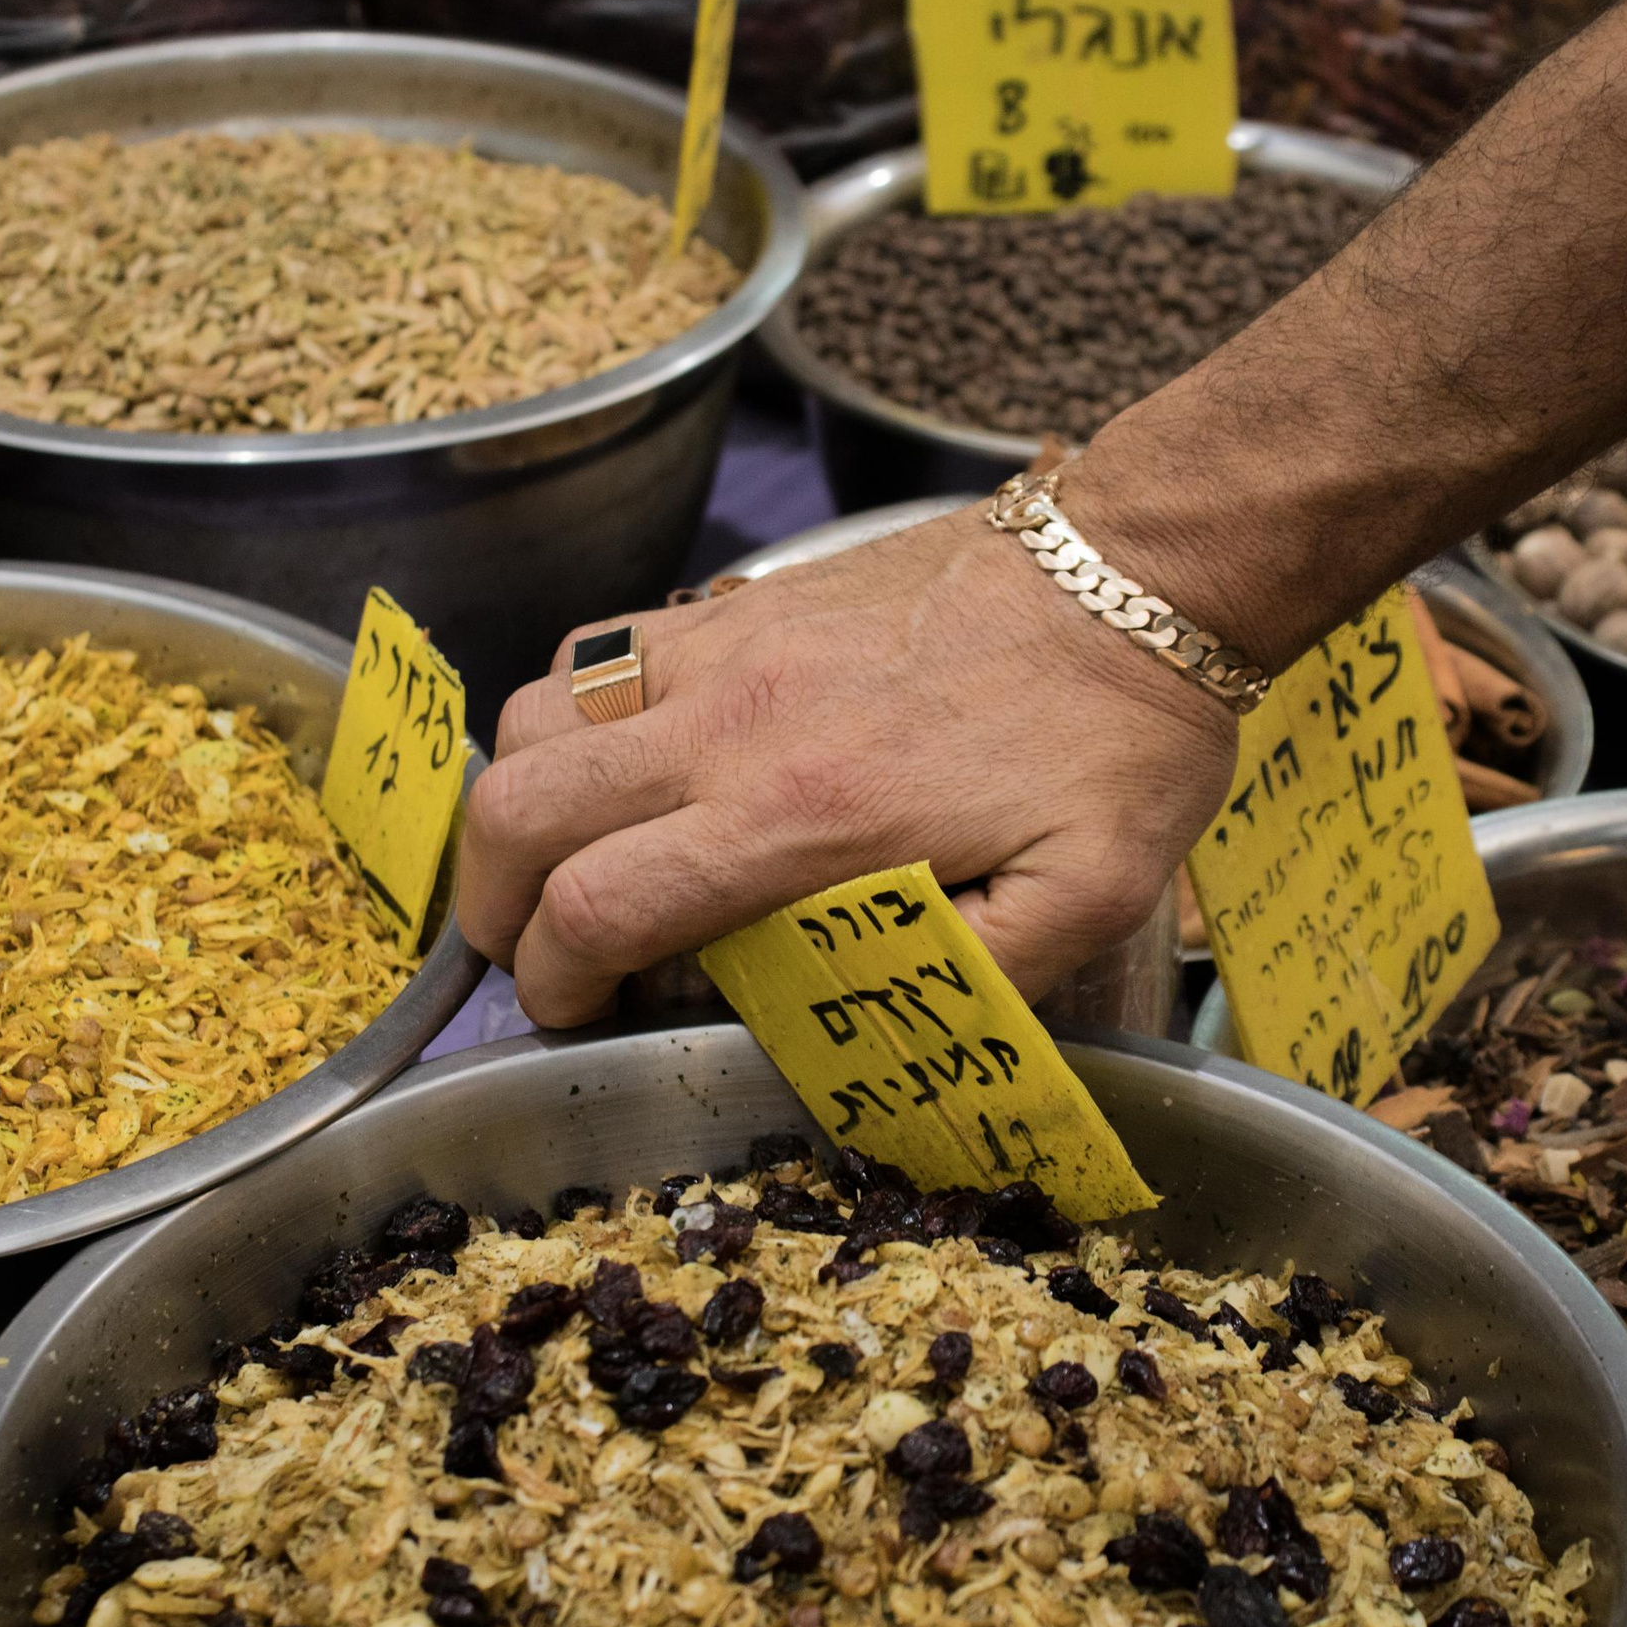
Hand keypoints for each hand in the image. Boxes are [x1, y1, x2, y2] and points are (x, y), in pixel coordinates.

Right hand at [456, 501, 1239, 1026]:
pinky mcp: (744, 601)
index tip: (570, 1014)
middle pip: (524, 807)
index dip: (556, 981)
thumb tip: (881, 1055)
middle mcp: (735, 726)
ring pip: (537, 717)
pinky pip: (601, 652)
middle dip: (493, 903)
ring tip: (550, 860)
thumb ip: (972, 984)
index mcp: (802, 818)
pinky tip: (618, 761)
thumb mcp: (1083, 897)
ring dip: (516, 801)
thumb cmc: (1116, 738)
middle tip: (525, 952)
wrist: (1134, 571)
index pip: (602, 906)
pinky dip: (570, 717)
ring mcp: (728, 647)